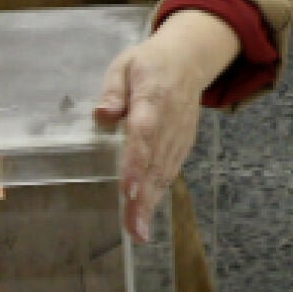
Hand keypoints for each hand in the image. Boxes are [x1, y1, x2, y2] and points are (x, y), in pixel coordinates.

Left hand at [94, 10, 238, 243]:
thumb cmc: (149, 62)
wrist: (190, 59)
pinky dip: (159, 193)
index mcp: (153, 98)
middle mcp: (170, 122)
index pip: (144, 135)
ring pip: (164, 173)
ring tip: (139, 232)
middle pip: (155, 164)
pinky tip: (147, 214)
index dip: (137, 164)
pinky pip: (170, 171)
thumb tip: (102, 115)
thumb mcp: (125, 64)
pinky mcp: (183, 144)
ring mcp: (179, 135)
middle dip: (144, 199)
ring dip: (151, 204)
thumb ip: (113, 89)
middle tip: (134, 230)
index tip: (129, 190)